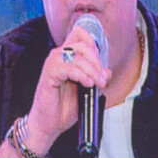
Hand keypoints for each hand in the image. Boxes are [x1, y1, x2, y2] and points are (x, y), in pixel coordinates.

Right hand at [26, 20, 111, 150]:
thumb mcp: (87, 91)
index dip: (94, 45)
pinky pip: (69, 67)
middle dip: (97, 61)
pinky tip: (87, 84)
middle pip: (83, 43)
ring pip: (78, 55)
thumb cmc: (64, 108)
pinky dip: (82, 75)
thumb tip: (108, 70)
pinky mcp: (49, 73)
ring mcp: (53, 63)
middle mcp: (59, 56)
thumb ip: (96, 78)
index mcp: (67, 56)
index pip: (80, 34)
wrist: (50, 124)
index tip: (101, 66)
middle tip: (102, 78)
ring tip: (97, 84)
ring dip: (92, 70)